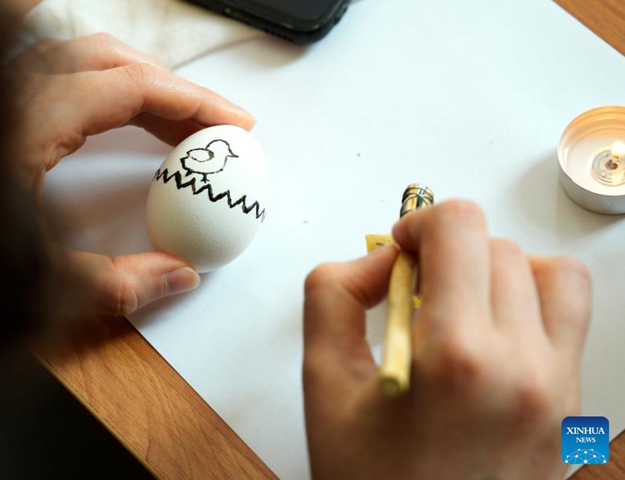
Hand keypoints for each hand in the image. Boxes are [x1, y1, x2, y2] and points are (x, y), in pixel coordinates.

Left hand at [6, 34, 254, 316]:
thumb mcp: (26, 293)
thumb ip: (111, 287)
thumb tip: (175, 276)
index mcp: (20, 123)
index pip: (129, 87)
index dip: (192, 103)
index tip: (232, 127)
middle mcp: (2, 94)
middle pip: (110, 59)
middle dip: (173, 89)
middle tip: (213, 127)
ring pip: (79, 58)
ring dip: (137, 82)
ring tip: (174, 121)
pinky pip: (53, 75)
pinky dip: (99, 88)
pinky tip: (109, 117)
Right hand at [302, 200, 590, 479]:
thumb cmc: (368, 478)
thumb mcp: (320, 382)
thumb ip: (332, 295)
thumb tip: (380, 260)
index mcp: (458, 357)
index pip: (462, 227)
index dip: (420, 224)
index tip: (399, 254)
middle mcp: (526, 369)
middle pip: (501, 248)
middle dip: (450, 256)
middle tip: (415, 295)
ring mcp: (562, 393)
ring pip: (554, 277)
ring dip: (503, 274)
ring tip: (462, 309)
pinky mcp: (575, 411)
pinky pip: (571, 325)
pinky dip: (532, 310)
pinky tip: (488, 344)